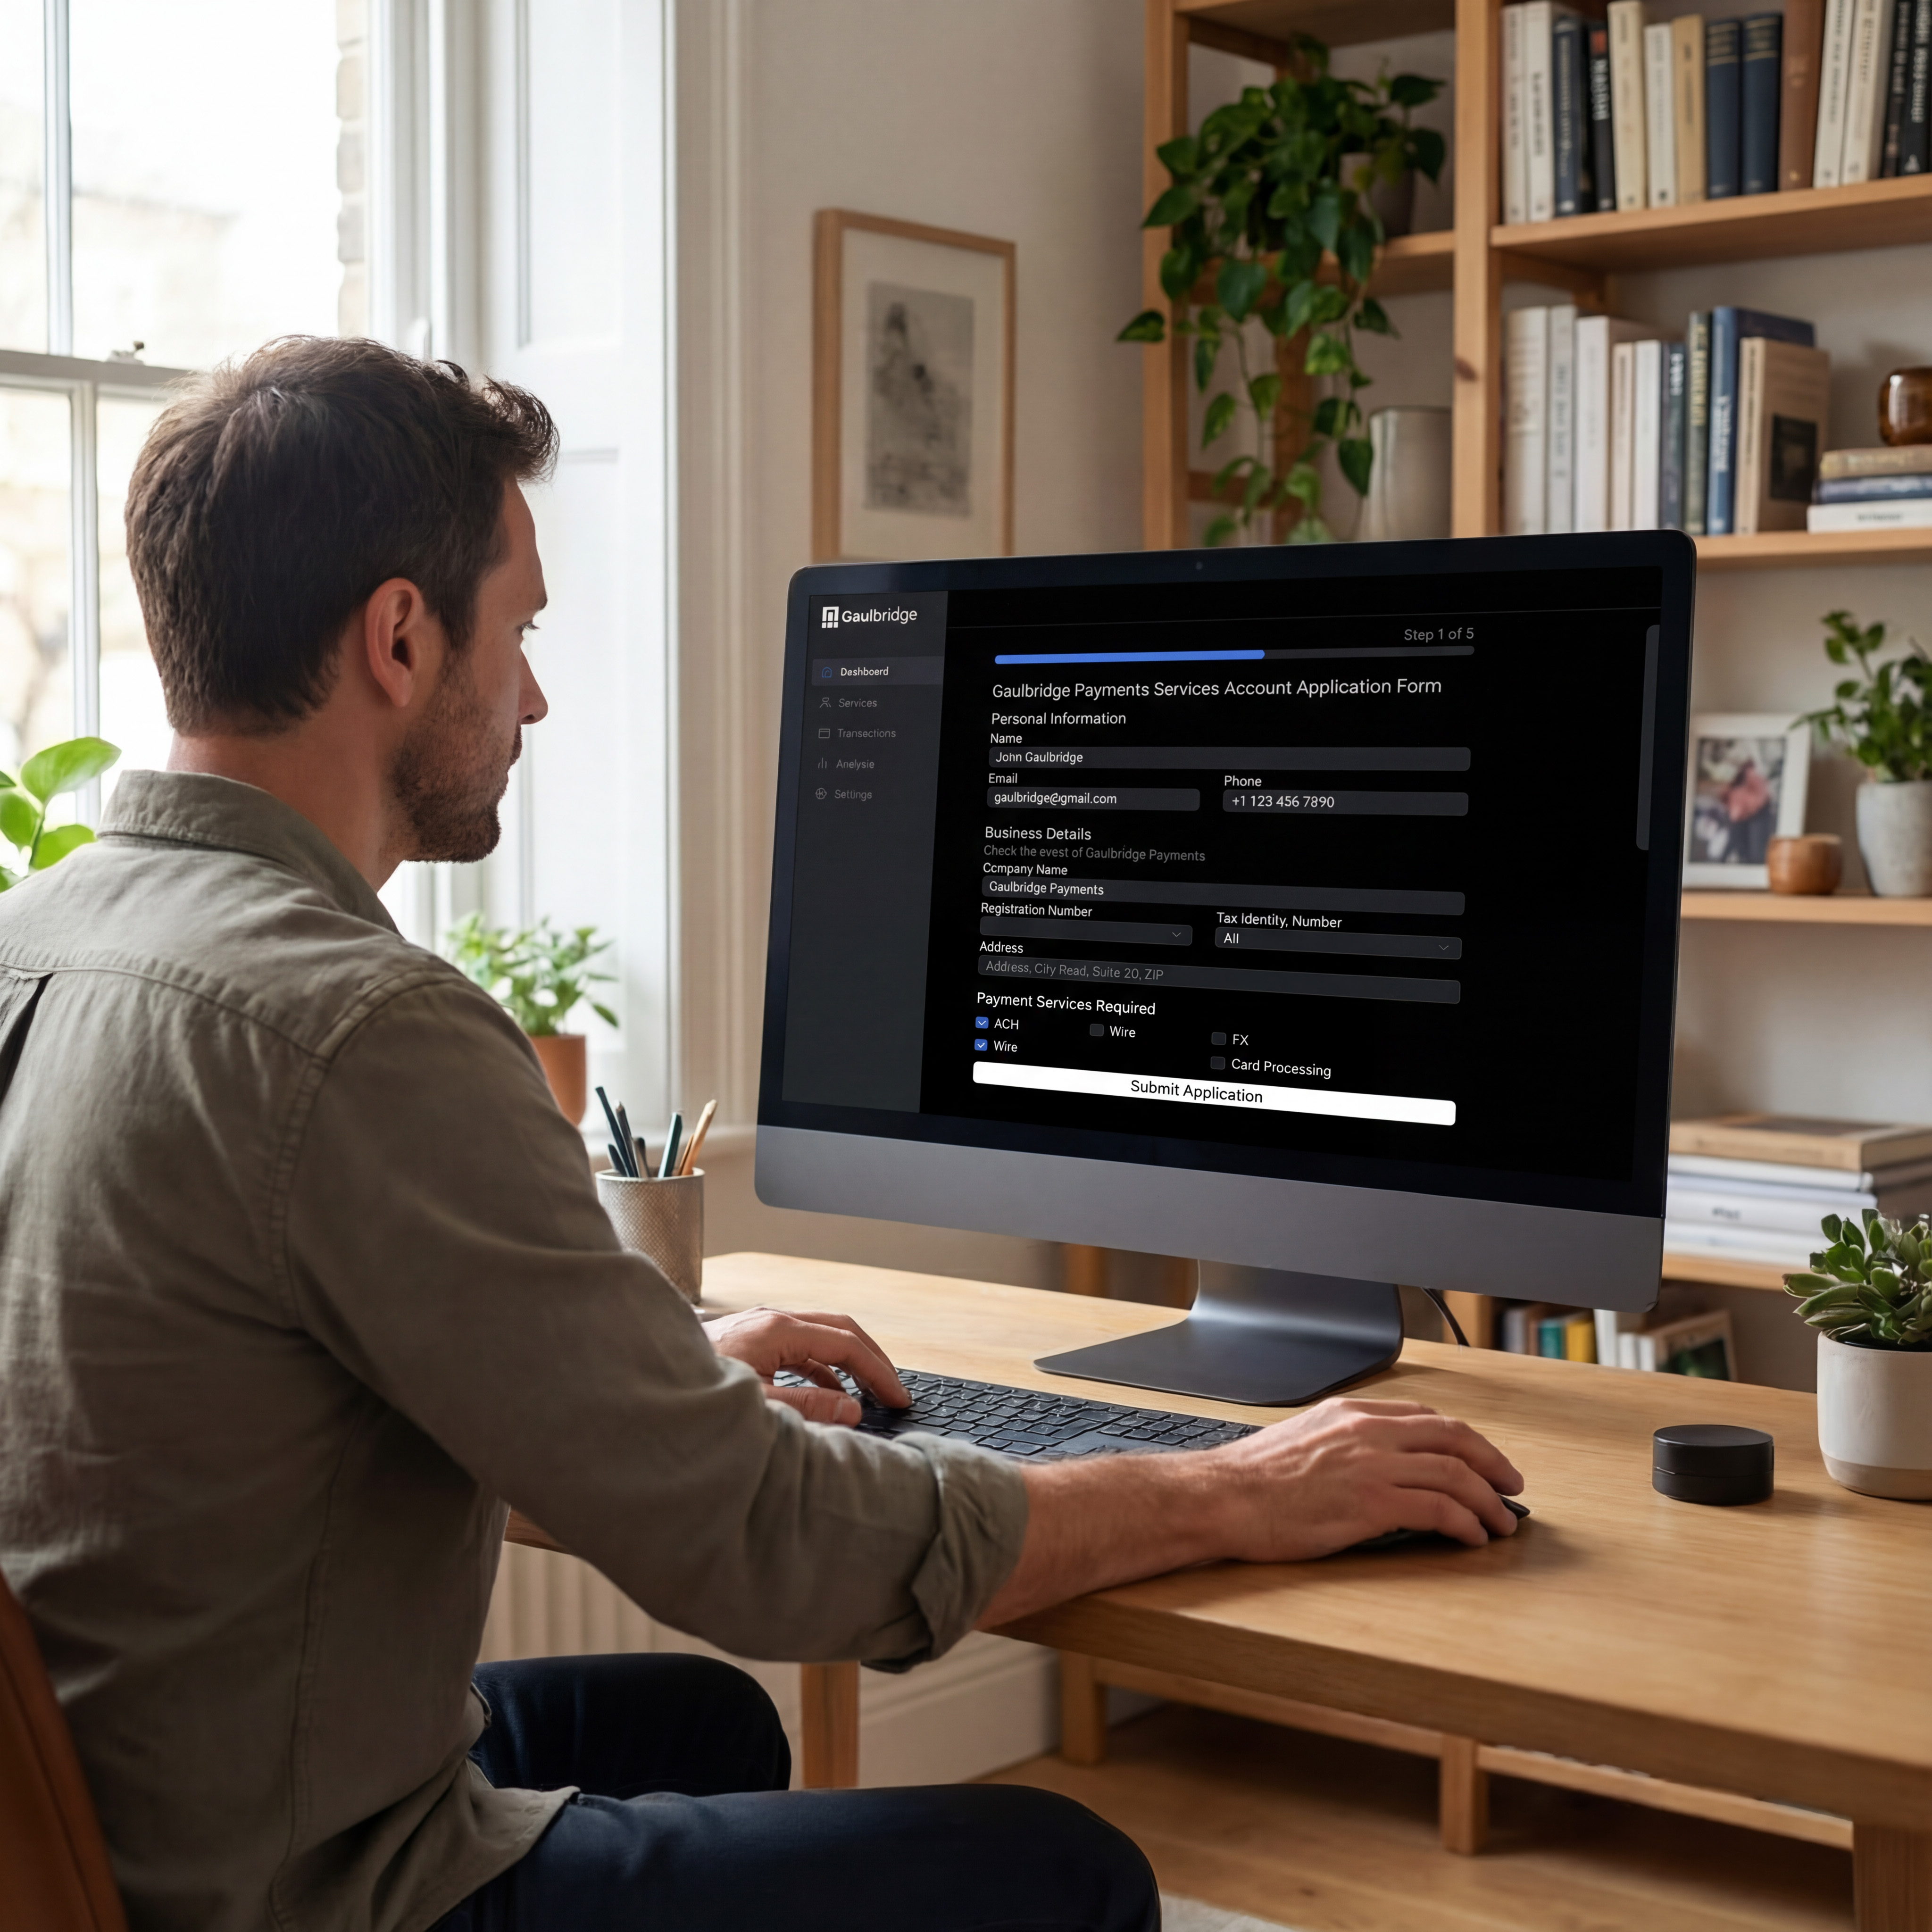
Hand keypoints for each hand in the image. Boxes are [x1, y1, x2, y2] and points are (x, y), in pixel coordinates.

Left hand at [703, 1306, 908, 1426]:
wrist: (638, 1379)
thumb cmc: (690, 1394)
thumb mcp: (756, 1407)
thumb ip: (807, 1409)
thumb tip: (852, 1409)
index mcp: (778, 1330)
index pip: (846, 1344)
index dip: (878, 1372)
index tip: (897, 1398)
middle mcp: (771, 1320)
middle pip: (838, 1331)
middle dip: (870, 1360)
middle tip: (893, 1392)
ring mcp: (758, 1328)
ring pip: (818, 1339)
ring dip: (846, 1366)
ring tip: (866, 1397)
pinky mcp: (747, 1341)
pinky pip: (797, 1350)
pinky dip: (820, 1370)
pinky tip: (825, 1395)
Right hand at [1205, 1396, 1523, 1557]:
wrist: (1223, 1497)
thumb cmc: (1252, 1479)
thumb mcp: (1302, 1441)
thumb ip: (1342, 1444)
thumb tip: (1374, 1467)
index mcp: (1350, 1413)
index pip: (1424, 1417)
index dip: (1462, 1439)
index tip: (1479, 1458)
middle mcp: (1366, 1431)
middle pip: (1452, 1436)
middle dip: (1491, 1461)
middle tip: (1512, 1485)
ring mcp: (1371, 1465)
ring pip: (1454, 1473)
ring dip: (1487, 1499)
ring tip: (1501, 1521)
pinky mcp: (1371, 1503)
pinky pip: (1438, 1509)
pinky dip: (1465, 1523)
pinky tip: (1471, 1537)